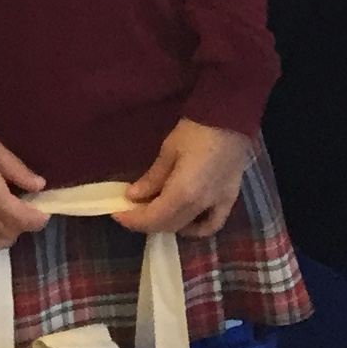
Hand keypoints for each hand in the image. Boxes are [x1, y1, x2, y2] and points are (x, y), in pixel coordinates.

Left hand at [118, 118, 250, 237]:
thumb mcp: (169, 151)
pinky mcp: (229, 200)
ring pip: (187, 227)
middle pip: (168, 225)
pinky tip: (186, 221)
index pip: (153, 218)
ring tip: (155, 212)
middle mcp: (199, 206)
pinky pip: (212, 225)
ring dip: (168, 224)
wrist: (230, 119)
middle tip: (132, 210)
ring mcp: (217, 205)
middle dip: (146, 221)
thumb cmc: (196, 130)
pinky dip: (197, 228)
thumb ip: (152, 178)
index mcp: (183, 194)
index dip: (132, 220)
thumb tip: (132, 196)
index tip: (116, 213)